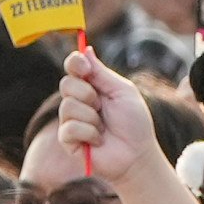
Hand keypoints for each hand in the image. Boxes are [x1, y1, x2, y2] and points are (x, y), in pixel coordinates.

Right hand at [58, 42, 157, 182]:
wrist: (137, 154)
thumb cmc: (135, 123)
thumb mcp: (123, 92)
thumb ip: (101, 73)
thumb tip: (85, 49)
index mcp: (91, 87)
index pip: (73, 67)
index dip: (74, 63)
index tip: (84, 68)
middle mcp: (77, 101)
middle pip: (67, 84)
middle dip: (88, 94)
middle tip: (102, 106)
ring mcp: (70, 119)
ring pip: (68, 107)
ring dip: (92, 118)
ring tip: (104, 128)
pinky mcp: (67, 139)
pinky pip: (70, 128)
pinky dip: (89, 133)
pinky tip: (98, 140)